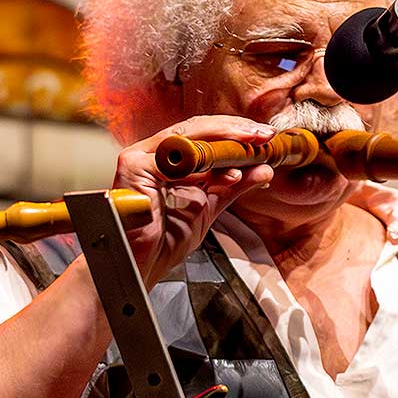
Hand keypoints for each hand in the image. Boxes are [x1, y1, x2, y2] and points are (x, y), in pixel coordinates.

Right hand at [114, 116, 275, 287]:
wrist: (139, 268)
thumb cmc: (162, 244)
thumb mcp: (207, 210)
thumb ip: (231, 188)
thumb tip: (262, 170)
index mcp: (165, 161)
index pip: (201, 135)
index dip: (233, 133)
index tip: (262, 138)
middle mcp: (149, 154)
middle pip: (196, 129)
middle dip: (234, 130)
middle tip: (263, 135)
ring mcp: (139, 158)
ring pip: (188, 135)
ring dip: (225, 139)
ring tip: (253, 145)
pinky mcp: (135, 168)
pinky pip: (177, 156)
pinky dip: (206, 162)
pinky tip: (230, 172)